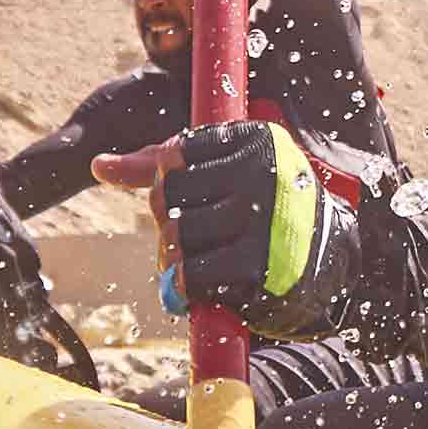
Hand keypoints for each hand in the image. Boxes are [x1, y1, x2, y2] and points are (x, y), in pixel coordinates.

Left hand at [98, 121, 362, 337]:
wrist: (329, 266)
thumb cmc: (265, 210)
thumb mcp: (224, 173)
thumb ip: (161, 165)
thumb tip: (98, 166)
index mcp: (254, 141)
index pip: (172, 155)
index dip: (168, 182)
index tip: (194, 197)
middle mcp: (260, 175)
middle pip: (167, 195)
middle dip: (167, 221)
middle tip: (189, 235)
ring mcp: (261, 221)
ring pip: (177, 236)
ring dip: (175, 257)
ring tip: (194, 261)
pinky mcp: (258, 267)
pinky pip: (192, 277)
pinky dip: (185, 288)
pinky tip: (198, 286)